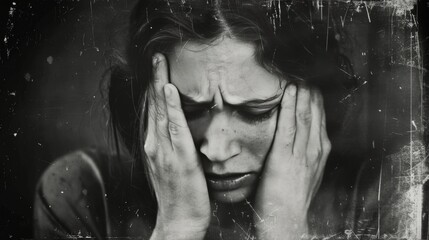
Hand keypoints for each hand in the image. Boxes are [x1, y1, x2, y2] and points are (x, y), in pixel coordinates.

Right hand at [144, 54, 210, 239]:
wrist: (179, 221)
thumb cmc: (177, 194)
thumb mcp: (169, 167)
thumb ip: (169, 147)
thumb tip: (175, 131)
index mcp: (154, 146)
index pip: (153, 111)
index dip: (154, 89)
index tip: (158, 69)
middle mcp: (154, 145)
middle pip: (154, 106)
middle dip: (155, 78)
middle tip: (157, 55)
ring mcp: (164, 151)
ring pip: (161, 111)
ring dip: (160, 84)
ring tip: (160, 61)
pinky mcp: (178, 158)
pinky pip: (174, 127)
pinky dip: (171, 107)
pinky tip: (169, 89)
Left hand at [254, 84, 330, 239]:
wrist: (288, 219)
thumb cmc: (293, 198)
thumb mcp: (307, 173)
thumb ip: (307, 155)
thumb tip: (301, 141)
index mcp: (320, 152)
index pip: (319, 119)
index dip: (315, 100)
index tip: (310, 84)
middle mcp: (314, 149)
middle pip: (315, 113)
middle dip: (310, 92)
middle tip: (305, 72)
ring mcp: (301, 152)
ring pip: (304, 116)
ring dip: (302, 94)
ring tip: (298, 76)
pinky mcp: (284, 156)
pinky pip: (288, 126)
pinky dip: (289, 106)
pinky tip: (289, 92)